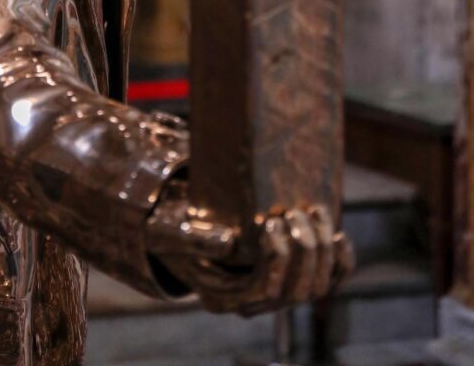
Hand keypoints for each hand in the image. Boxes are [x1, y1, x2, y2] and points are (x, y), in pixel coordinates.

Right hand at [146, 181, 352, 315]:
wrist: (184, 235)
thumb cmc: (176, 231)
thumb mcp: (177, 232)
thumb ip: (198, 238)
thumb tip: (228, 243)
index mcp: (225, 298)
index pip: (263, 290)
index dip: (276, 260)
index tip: (271, 222)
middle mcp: (254, 304)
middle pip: (296, 292)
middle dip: (304, 250)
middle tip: (294, 212)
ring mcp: (277, 295)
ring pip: (316, 289)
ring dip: (321, 251)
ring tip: (312, 212)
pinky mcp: (292, 279)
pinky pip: (328, 283)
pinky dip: (339, 263)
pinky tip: (339, 235)